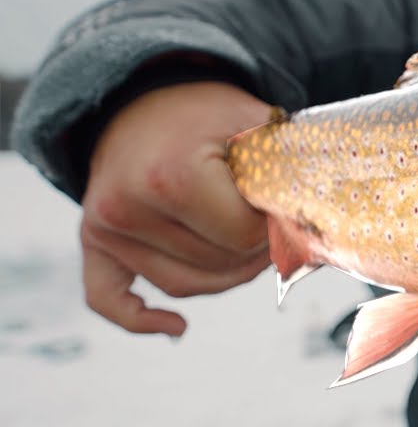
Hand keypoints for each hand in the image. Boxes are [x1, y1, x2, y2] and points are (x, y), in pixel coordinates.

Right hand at [79, 82, 274, 336]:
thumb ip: (287, 173)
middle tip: (264, 217)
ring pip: (184, 285)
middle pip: (218, 265)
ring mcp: (106, 228)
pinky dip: (141, 319)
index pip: (243, 236)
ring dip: (225, 274)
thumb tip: (315, 227)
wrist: (144, 99)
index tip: (274, 200)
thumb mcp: (256, 124)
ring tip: (244, 243)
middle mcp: (127, 207)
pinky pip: (108, 298)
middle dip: (252, 247)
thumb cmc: (209, 115)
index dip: (271, 223)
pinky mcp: (93, 242)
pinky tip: (177, 328)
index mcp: (170, 176)